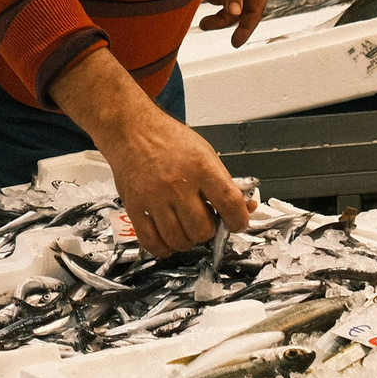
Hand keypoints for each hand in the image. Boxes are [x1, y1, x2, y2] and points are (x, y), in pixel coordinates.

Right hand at [50, 52, 255, 256]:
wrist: (131, 129)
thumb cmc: (167, 139)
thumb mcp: (205, 152)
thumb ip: (224, 182)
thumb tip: (245, 208)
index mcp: (200, 167)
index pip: (230, 203)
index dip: (239, 221)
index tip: (238, 224)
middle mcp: (177, 183)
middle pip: (202, 229)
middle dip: (209, 231)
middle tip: (205, 222)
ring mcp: (154, 197)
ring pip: (178, 240)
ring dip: (187, 241)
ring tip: (186, 228)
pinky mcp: (135, 206)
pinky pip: (151, 241)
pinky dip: (163, 248)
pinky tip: (168, 238)